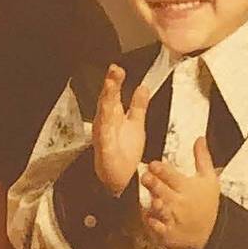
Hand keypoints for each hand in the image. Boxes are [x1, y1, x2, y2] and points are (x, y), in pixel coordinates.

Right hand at [92, 64, 151, 195]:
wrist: (121, 180)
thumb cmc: (124, 153)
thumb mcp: (136, 124)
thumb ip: (139, 106)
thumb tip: (143, 87)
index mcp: (114, 116)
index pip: (114, 94)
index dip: (115, 81)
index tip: (118, 68)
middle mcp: (107, 124)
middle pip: (107, 101)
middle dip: (110, 86)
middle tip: (114, 72)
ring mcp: (104, 137)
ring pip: (104, 116)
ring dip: (106, 102)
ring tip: (109, 88)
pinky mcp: (105, 152)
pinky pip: (104, 141)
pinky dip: (105, 132)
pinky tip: (106, 124)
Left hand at [140, 136, 220, 248]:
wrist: (212, 232)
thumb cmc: (207, 203)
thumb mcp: (209, 179)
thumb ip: (202, 157)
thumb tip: (200, 138)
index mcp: (186, 187)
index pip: (172, 176)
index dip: (162, 170)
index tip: (154, 164)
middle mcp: (179, 202)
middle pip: (164, 191)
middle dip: (155, 184)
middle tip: (145, 177)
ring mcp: (174, 219)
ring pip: (162, 211)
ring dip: (156, 205)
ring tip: (152, 200)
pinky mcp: (169, 233)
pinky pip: (160, 229)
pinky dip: (155, 225)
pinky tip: (149, 218)